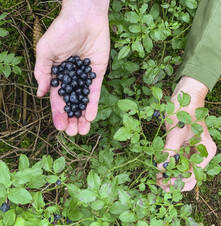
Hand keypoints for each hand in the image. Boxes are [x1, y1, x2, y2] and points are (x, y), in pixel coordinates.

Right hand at [34, 0, 109, 135]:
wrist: (84, 15)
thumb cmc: (62, 30)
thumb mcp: (46, 50)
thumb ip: (42, 71)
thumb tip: (41, 93)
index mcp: (57, 75)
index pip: (58, 99)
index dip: (59, 114)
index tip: (60, 127)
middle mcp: (71, 79)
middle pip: (72, 104)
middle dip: (72, 119)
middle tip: (73, 133)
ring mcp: (85, 77)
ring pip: (83, 101)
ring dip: (83, 117)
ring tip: (82, 131)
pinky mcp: (97, 73)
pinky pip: (95, 91)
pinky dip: (93, 104)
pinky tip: (90, 116)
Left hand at [156, 76, 216, 191]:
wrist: (185, 95)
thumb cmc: (184, 109)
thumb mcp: (176, 131)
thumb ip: (169, 151)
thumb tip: (161, 168)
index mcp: (205, 151)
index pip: (193, 176)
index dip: (178, 182)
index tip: (164, 181)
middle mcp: (200, 155)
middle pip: (188, 177)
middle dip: (174, 182)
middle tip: (158, 181)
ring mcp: (192, 153)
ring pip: (181, 172)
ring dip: (169, 176)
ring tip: (156, 176)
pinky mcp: (183, 149)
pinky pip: (176, 163)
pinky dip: (168, 167)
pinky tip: (158, 168)